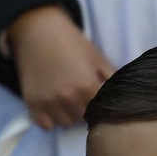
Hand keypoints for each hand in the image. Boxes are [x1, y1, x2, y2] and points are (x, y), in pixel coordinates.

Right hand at [5, 4, 115, 130]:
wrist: (38, 30)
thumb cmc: (71, 41)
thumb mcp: (97, 57)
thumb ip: (113, 78)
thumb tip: (125, 96)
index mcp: (88, 87)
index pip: (101, 111)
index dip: (100, 104)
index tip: (96, 97)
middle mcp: (68, 98)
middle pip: (83, 118)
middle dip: (84, 109)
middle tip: (79, 94)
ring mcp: (48, 102)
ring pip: (65, 123)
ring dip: (67, 114)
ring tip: (65, 99)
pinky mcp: (32, 103)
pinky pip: (46, 125)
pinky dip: (50, 119)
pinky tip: (52, 105)